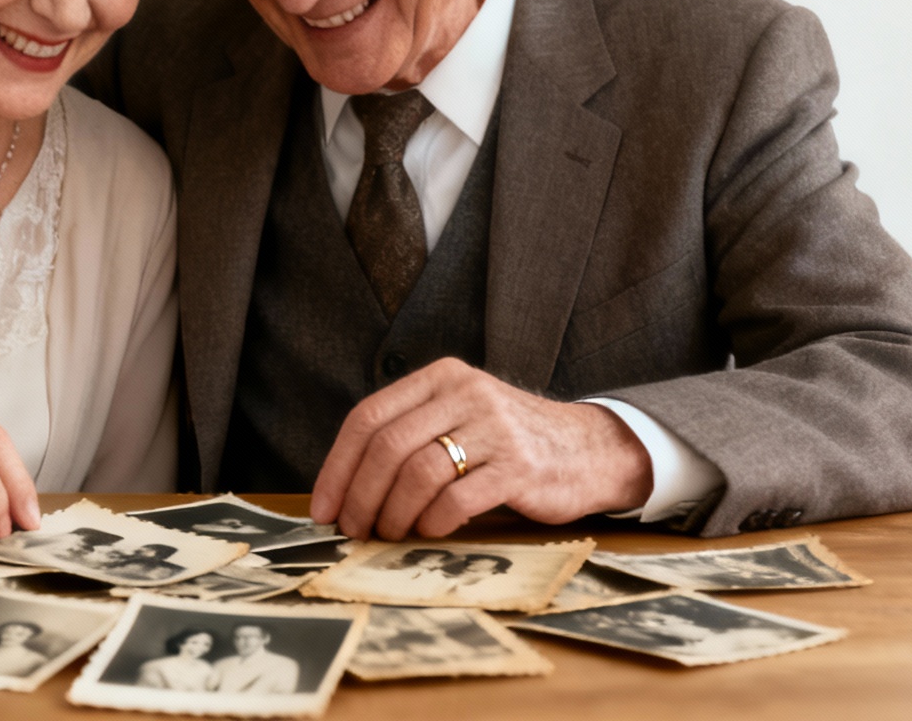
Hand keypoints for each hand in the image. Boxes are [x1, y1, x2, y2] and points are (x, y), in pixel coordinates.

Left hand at [309, 358, 652, 539]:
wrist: (587, 450)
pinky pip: (456, 499)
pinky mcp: (519, 467)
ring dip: (393, 513)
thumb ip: (410, 434)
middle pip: (388, 447)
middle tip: (354, 529)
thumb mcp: (459, 416)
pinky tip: (430, 531)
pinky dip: (433, 522)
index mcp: (442, 377)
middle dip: (360, 496)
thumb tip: (345, 488)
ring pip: (417, 473)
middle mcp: (466, 393)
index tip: (325, 507)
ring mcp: (495, 428)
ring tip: (390, 534)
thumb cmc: (507, 442)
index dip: (338, 466)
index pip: (369, 417)